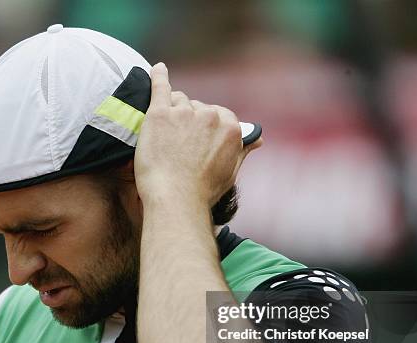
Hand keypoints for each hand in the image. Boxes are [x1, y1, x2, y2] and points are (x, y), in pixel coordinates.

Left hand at [134, 62, 261, 207]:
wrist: (175, 200)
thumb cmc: (201, 191)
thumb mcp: (230, 172)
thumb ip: (242, 150)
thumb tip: (258, 139)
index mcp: (230, 128)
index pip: (218, 115)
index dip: (206, 127)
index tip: (198, 138)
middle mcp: (211, 116)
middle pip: (197, 107)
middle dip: (188, 121)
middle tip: (178, 146)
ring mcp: (184, 113)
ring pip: (178, 101)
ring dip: (172, 114)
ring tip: (164, 138)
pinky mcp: (160, 114)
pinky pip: (160, 87)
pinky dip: (158, 76)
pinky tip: (158, 69)